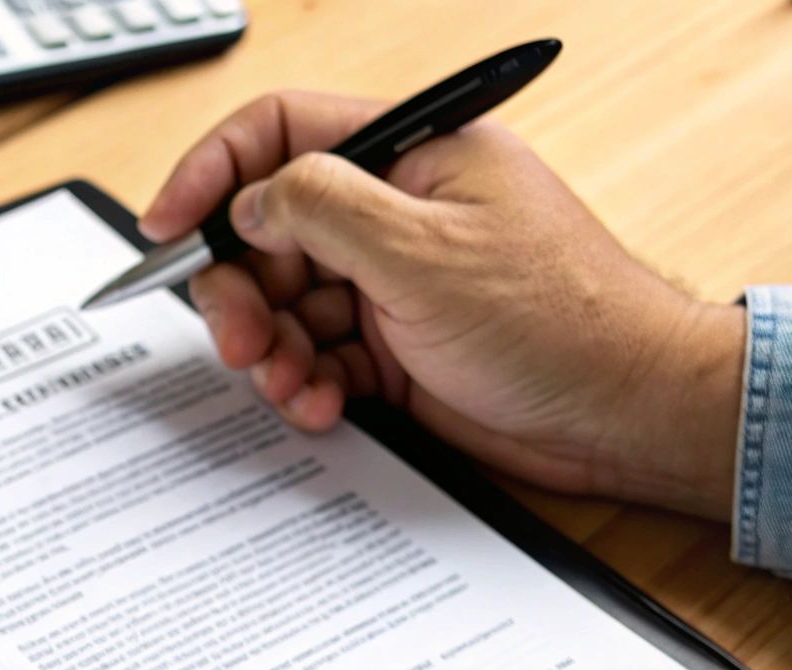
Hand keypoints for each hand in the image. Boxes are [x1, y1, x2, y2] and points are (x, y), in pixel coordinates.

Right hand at [141, 91, 744, 519]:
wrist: (623, 415)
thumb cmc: (561, 320)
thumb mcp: (424, 251)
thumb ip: (322, 209)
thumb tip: (250, 199)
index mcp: (411, 154)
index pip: (282, 132)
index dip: (213, 173)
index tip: (167, 226)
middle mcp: (395, 212)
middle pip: (268, 230)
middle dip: (241, 288)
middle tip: (240, 337)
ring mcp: (391, 282)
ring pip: (284, 303)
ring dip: (272, 348)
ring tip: (291, 384)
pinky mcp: (391, 348)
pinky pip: (314, 357)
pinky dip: (304, 384)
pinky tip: (323, 405)